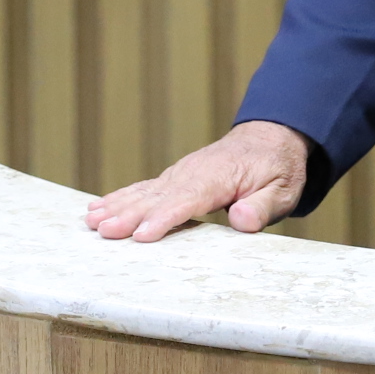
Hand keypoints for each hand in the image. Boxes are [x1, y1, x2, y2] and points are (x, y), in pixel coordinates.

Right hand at [84, 121, 308, 241]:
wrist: (271, 138)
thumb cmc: (277, 169)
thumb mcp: (283, 189)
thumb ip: (262, 207)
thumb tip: (240, 219)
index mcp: (220, 177)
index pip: (188, 200)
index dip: (164, 218)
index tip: (141, 235)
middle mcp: (194, 172)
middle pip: (158, 197)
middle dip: (130, 215)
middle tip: (104, 232)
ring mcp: (181, 173)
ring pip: (145, 191)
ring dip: (117, 206)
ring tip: (91, 222)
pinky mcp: (174, 177)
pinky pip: (144, 188)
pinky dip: (119, 197)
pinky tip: (97, 208)